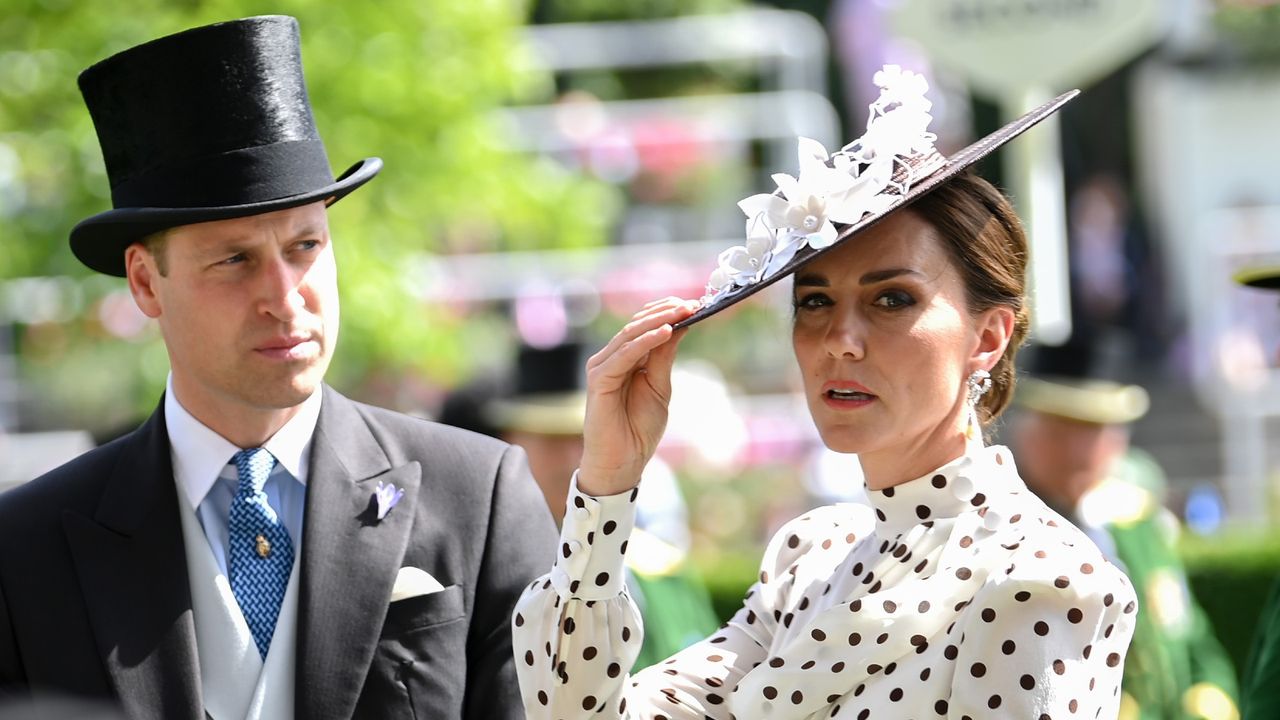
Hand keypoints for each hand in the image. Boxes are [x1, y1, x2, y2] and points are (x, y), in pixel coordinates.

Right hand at [577, 297, 697, 496]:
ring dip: (659, 320)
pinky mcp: (598, 380)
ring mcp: (602, 367)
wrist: (623, 461)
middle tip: (692, 302)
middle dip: (666, 311)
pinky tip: (665, 332)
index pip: (645, 326)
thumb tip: (678, 326)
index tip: (696, 304)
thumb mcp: (659, 387)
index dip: (668, 313)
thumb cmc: (638, 428)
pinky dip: (645, 342)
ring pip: (631, 334)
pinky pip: (624, 354)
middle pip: (638, 325)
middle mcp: (611, 358)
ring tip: (684, 311)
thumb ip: (663, 357)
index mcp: (626, 358)